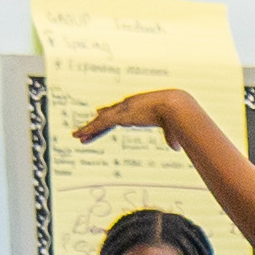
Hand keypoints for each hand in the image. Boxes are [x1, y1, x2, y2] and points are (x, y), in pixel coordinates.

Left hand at [72, 88, 198, 144]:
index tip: (100, 115)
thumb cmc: (177, 114)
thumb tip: (178, 148)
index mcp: (139, 108)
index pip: (120, 114)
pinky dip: (90, 130)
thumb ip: (172, 138)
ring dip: (89, 129)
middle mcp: (128, 107)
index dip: (110, 117)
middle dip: (96, 125)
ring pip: (101, 121)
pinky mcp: (120, 116)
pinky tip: (80, 135)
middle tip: (84, 131)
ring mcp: (123, 110)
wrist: (175, 105)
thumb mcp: (173, 128)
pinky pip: (101, 125)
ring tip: (76, 136)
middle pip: (108, 117)